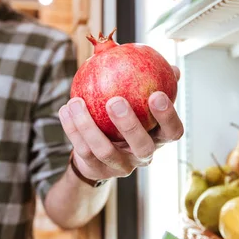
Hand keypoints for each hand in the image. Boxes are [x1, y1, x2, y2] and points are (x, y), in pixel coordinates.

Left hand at [59, 66, 183, 180]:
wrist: (101, 154)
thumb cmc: (126, 118)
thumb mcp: (141, 102)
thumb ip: (154, 83)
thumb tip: (172, 68)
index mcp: (158, 137)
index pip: (172, 131)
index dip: (167, 116)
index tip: (156, 94)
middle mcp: (143, 156)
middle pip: (142, 146)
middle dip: (129, 125)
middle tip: (115, 101)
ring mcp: (121, 166)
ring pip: (105, 150)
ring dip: (87, 126)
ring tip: (76, 102)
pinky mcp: (98, 170)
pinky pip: (83, 150)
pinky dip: (72, 129)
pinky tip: (65, 109)